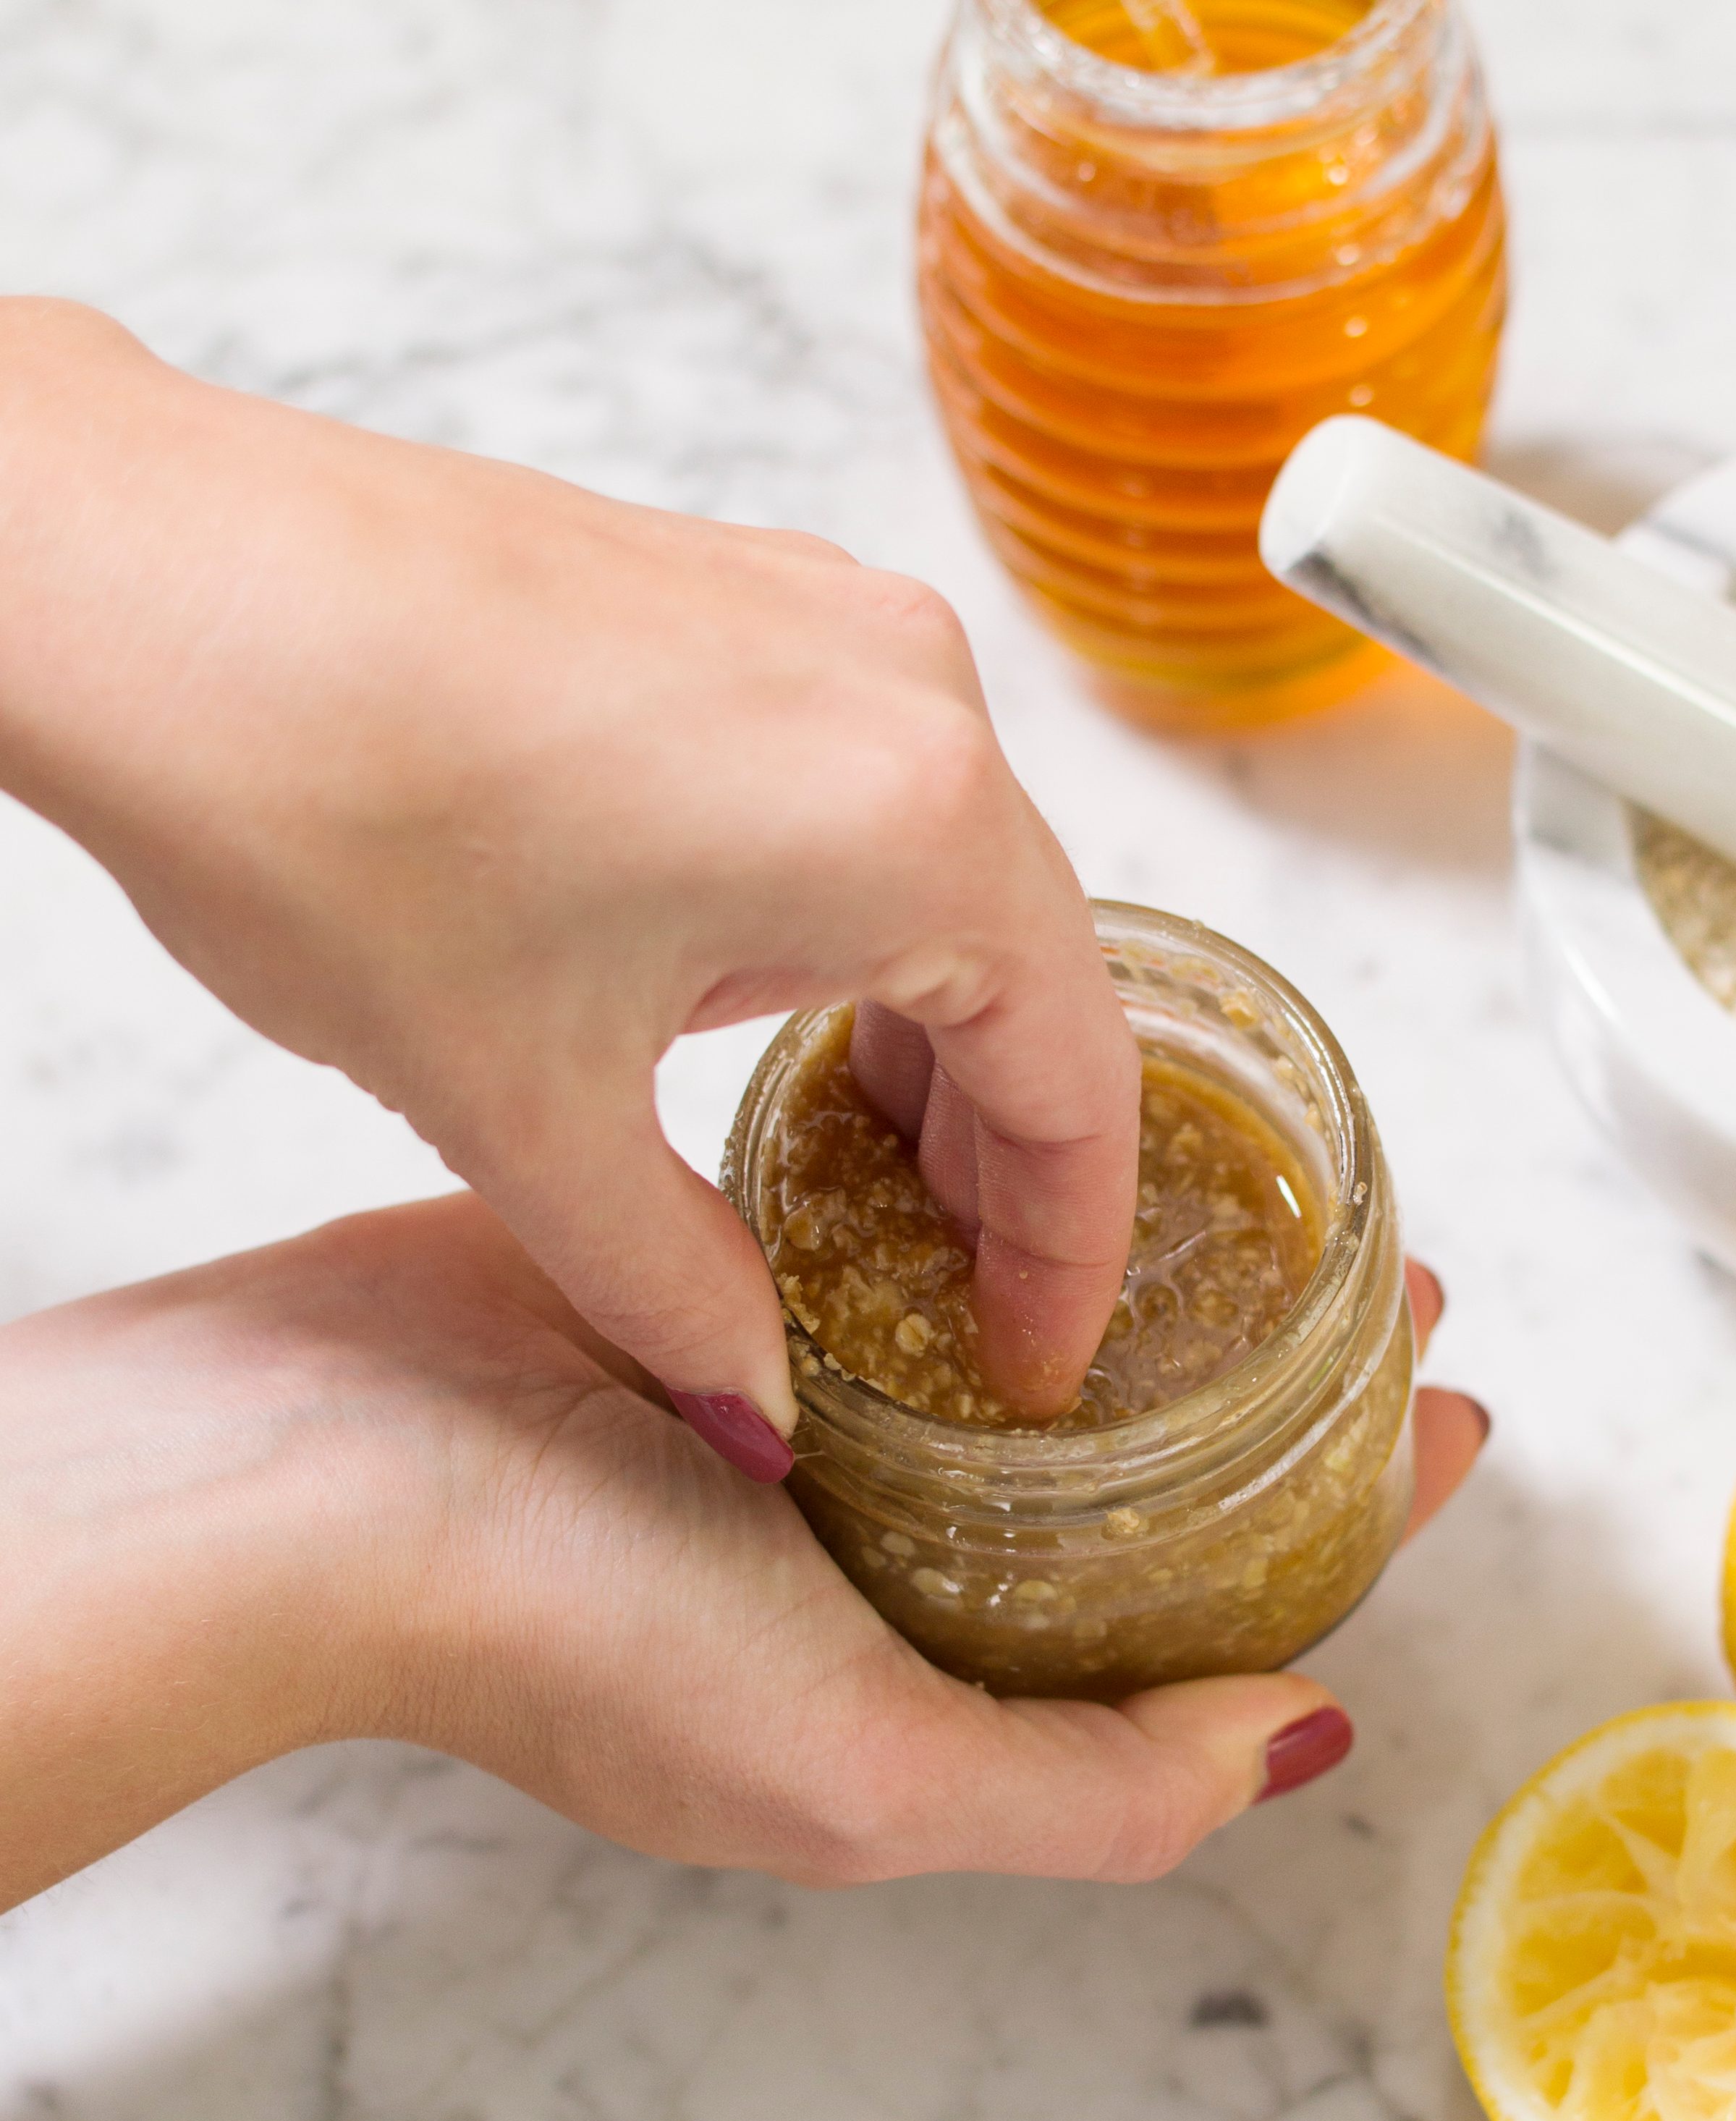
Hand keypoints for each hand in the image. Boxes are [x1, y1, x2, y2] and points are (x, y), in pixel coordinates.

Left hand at [0, 299, 1136, 1454]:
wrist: (135, 575)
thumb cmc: (316, 796)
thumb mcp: (522, 1109)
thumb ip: (677, 1288)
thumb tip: (756, 1408)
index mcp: (914, 824)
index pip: (1078, 1081)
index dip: (1069, 1249)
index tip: (1032, 1357)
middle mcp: (916, 697)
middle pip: (1035, 974)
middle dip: (1001, 1157)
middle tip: (956, 1299)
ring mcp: (835, 625)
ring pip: (955, 878)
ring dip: (928, 1038)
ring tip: (865, 1176)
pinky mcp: (751, 598)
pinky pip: (872, 793)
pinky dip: (857, 924)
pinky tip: (779, 1008)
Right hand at [0, 1198, 1486, 1907]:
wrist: (317, 1465)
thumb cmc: (565, 1631)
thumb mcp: (860, 1775)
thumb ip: (1095, 1789)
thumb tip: (1301, 1735)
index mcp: (936, 1679)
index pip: (1205, 1608)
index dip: (1349, 1520)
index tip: (1453, 1420)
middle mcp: (894, 1559)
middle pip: (1148, 1475)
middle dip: (1282, 1387)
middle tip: (1391, 1282)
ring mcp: (824, 1424)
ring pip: (1043, 1358)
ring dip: (1159, 1287)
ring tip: (1272, 1195)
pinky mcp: (750, 1301)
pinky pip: (923, 1263)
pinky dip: (1013, 1223)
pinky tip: (1077, 1149)